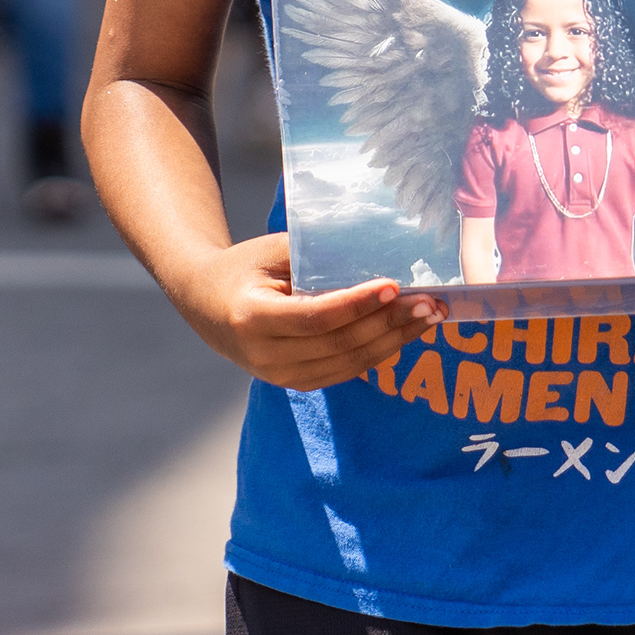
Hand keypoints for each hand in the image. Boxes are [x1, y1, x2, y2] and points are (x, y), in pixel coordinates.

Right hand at [164, 230, 447, 390]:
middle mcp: (265, 355)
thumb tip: (377, 255)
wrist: (206, 304)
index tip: (394, 286)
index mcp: (252, 318)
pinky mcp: (295, 383)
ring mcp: (280, 375)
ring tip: (429, 317)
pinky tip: (405, 333)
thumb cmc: (244, 267)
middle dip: (389, 323)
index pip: (315, 317)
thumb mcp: (271, 251)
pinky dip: (379, 353)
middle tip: (429, 302)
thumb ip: (317, 256)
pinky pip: (345, 371)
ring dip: (394, 341)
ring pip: (349, 363)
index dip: (357, 304)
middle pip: (339, 344)